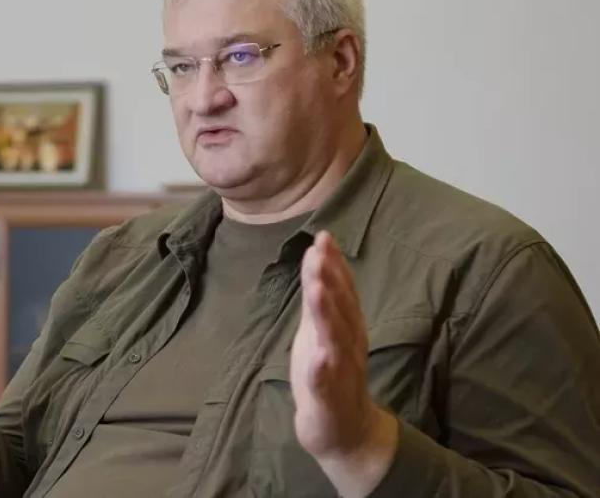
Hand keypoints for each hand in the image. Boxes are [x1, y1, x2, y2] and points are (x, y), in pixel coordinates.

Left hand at [290, 231, 397, 497]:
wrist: (345, 430)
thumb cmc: (330, 373)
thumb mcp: (322, 330)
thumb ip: (320, 298)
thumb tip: (319, 258)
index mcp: (347, 325)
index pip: (342, 289)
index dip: (333, 263)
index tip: (323, 236)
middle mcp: (349, 342)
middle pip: (341, 307)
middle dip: (331, 278)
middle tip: (320, 250)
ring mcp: (341, 369)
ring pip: (335, 338)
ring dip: (327, 313)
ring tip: (318, 288)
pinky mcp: (329, 396)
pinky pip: (326, 381)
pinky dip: (323, 367)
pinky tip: (319, 356)